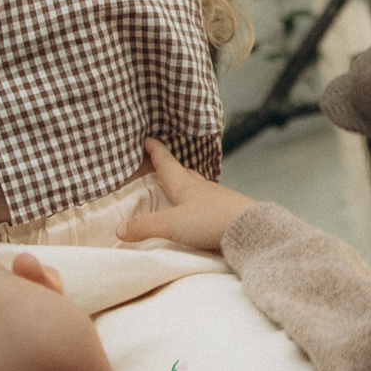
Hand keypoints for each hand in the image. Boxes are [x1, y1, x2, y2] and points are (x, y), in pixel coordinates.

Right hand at [117, 139, 256, 251]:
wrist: (250, 230)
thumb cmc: (211, 221)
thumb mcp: (172, 224)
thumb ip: (145, 226)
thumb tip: (119, 228)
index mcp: (185, 184)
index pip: (166, 163)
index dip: (155, 151)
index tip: (147, 139)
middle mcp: (202, 188)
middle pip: (184, 172)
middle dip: (171, 167)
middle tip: (162, 164)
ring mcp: (217, 199)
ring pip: (198, 187)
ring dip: (187, 186)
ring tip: (179, 189)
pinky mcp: (228, 213)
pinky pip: (209, 204)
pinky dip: (200, 204)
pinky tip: (200, 213)